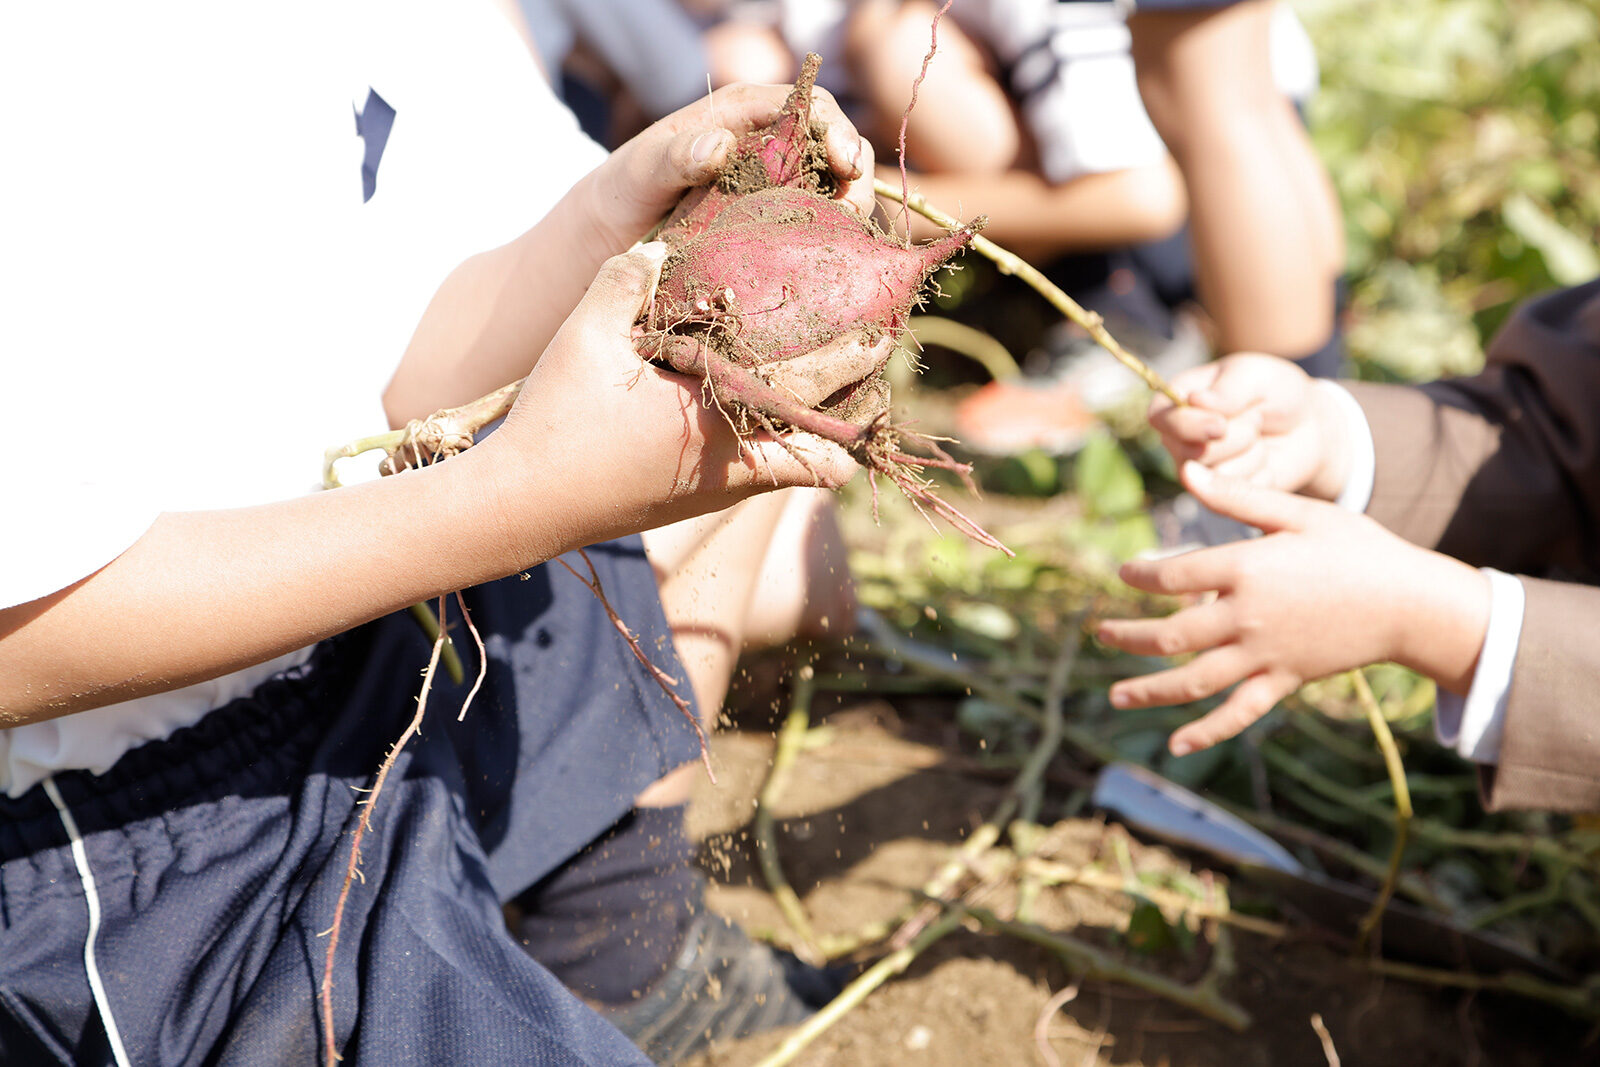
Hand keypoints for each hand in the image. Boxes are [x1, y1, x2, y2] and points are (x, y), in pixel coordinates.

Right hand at [487, 244, 888, 547]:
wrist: (521, 507)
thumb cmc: (555, 421)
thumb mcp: (584, 336)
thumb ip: (625, 279)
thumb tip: (660, 243)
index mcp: (723, 417)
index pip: (820, 391)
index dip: (860, 361)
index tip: (882, 328)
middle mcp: (737, 463)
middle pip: (832, 438)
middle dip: (857, 398)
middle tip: (866, 351)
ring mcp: (724, 489)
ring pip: (806, 464)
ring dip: (822, 427)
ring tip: (827, 382)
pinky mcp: (703, 500)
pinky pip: (769, 474)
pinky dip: (783, 444)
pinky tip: (765, 405)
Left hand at [579, 81, 875, 252]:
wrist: (605, 241)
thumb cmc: (620, 194)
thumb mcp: (639, 173)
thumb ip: (674, 157)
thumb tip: (720, 146)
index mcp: (741, 114)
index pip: (809, 106)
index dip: (837, 131)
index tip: (846, 166)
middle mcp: (766, 145)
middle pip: (833, 147)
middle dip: (855, 177)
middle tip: (853, 214)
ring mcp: (773, 187)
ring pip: (832, 190)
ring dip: (848, 213)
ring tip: (845, 242)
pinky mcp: (773, 226)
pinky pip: (813, 227)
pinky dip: (829, 242)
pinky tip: (829, 264)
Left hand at [1096, 463, 1489, 756]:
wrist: (1412, 602)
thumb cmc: (1357, 548)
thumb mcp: (1299, 512)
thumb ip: (1237, 498)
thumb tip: (1186, 471)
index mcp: (1247, 568)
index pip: (1173, 575)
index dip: (1140, 575)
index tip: (1122, 573)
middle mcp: (1247, 616)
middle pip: (1171, 634)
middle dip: (1130, 636)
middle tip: (1100, 634)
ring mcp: (1265, 654)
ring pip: (1194, 680)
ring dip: (1150, 690)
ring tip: (1114, 696)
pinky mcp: (1285, 681)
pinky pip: (1239, 712)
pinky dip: (1208, 731)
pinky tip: (1177, 745)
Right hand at [1149, 354, 1351, 500]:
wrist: (1306, 424)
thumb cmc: (1275, 391)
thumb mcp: (1257, 376)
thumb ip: (1228, 389)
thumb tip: (1196, 400)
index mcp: (1177, 401)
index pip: (1160, 418)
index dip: (1187, 425)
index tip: (1221, 424)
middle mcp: (1179, 437)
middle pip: (1189, 451)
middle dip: (1234, 436)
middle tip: (1256, 418)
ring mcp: (1198, 469)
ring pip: (1215, 474)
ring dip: (1251, 453)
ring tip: (1260, 435)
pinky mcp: (1220, 494)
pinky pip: (1236, 493)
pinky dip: (1260, 473)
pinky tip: (1265, 458)